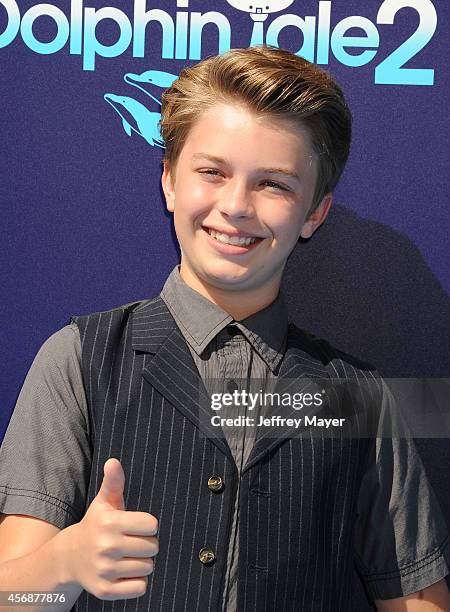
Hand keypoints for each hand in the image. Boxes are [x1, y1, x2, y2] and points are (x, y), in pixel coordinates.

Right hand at [65, 458, 158, 599]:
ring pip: (148, 567)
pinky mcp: (105, 590)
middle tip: (130, 541)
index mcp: (110, 522)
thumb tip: (113, 461)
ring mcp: (105, 570)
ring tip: (126, 556)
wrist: (70, 556)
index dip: (147, 524)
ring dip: (141, 562)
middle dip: (146, 544)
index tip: (134, 525)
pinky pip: (140, 587)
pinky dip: (136, 581)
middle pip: (153, 547)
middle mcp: (106, 546)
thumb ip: (113, 481)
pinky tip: (123, 572)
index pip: (152, 524)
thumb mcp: (104, 502)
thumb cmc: (96, 525)